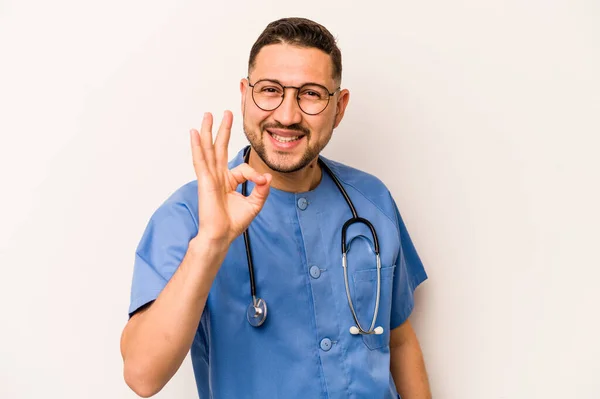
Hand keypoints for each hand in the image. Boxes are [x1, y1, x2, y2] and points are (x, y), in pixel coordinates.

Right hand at [190, 111, 271, 244]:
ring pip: (209, 149)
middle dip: (223, 130)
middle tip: (226, 112)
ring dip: (207, 131)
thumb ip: (261, 189)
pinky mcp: (205, 181)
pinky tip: (194, 133)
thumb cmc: (233, 223)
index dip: (255, 175)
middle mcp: (218, 176)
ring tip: (207, 115)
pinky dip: (197, 146)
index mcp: (228, 181)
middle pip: (220, 148)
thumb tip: (268, 177)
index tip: (262, 183)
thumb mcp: (255, 204)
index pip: (244, 168)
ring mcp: (210, 177)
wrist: (221, 236)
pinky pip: (201, 160)